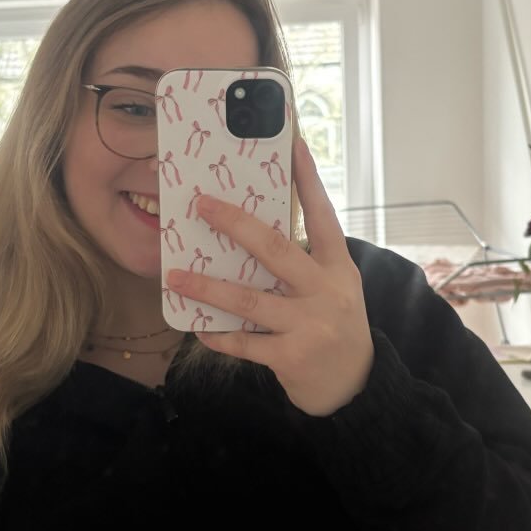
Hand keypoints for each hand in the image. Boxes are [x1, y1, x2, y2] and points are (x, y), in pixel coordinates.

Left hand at [165, 137, 373, 416]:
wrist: (355, 386)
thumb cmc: (336, 327)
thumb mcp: (335, 288)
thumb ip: (306, 263)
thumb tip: (252, 235)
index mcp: (337, 267)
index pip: (323, 214)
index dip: (308, 179)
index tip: (292, 143)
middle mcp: (326, 291)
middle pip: (276, 250)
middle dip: (235, 224)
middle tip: (201, 204)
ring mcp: (309, 325)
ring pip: (249, 300)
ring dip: (208, 287)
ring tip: (176, 276)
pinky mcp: (292, 357)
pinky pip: (245, 343)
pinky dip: (218, 335)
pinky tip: (197, 327)